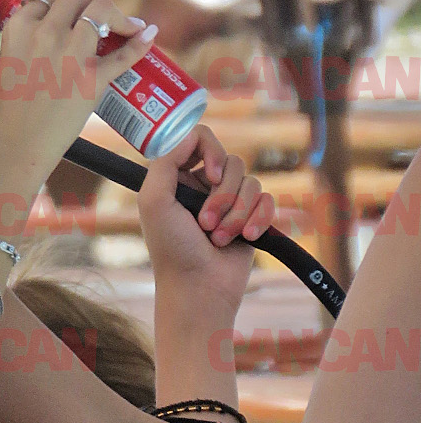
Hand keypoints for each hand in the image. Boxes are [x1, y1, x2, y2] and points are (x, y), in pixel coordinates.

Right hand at [0, 0, 160, 181]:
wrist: (12, 147)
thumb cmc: (2, 111)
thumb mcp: (6, 61)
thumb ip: (24, 41)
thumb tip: (41, 33)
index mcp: (20, 26)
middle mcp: (45, 33)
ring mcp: (71, 55)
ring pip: (101, 12)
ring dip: (118, 10)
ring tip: (125, 17)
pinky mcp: (92, 81)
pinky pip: (123, 55)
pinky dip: (140, 42)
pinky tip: (148, 33)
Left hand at [137, 125, 275, 311]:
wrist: (200, 288)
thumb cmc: (172, 248)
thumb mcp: (154, 201)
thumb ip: (166, 161)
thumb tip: (192, 134)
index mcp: (178, 176)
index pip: (201, 139)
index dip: (212, 152)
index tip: (212, 174)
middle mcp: (204, 185)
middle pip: (233, 162)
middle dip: (223, 197)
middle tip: (205, 224)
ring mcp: (230, 202)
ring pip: (252, 184)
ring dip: (237, 214)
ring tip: (220, 239)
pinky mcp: (251, 219)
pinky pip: (268, 201)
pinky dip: (259, 219)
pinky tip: (247, 238)